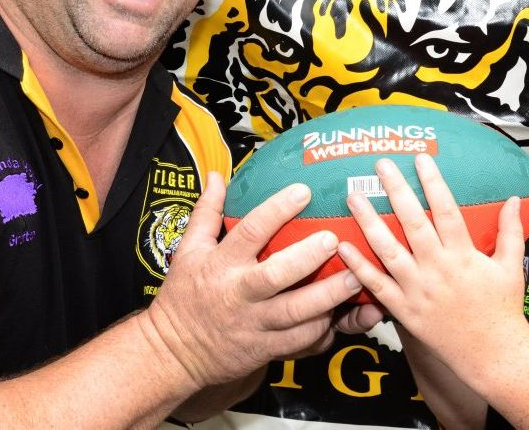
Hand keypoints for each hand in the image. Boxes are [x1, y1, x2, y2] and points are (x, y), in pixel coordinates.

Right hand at [143, 172, 362, 389]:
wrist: (173, 354)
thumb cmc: (183, 297)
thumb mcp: (188, 250)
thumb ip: (206, 211)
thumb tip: (217, 175)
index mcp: (221, 264)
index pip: (250, 232)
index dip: (277, 210)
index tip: (303, 191)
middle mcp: (239, 294)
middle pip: (276, 275)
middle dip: (307, 258)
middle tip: (335, 240)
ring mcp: (254, 324)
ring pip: (295, 314)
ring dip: (328, 296)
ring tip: (356, 277)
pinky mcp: (265, 350)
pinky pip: (299, 341)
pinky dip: (322, 330)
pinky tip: (342, 314)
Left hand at [337, 154, 528, 377]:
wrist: (493, 355)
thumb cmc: (503, 310)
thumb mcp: (513, 266)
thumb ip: (510, 230)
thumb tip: (513, 199)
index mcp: (464, 255)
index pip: (446, 210)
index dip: (433, 182)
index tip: (420, 159)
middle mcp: (438, 268)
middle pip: (413, 222)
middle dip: (395, 191)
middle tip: (380, 165)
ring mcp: (419, 290)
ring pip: (389, 250)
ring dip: (369, 222)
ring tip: (353, 197)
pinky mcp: (405, 310)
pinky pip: (377, 286)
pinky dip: (358, 267)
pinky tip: (343, 247)